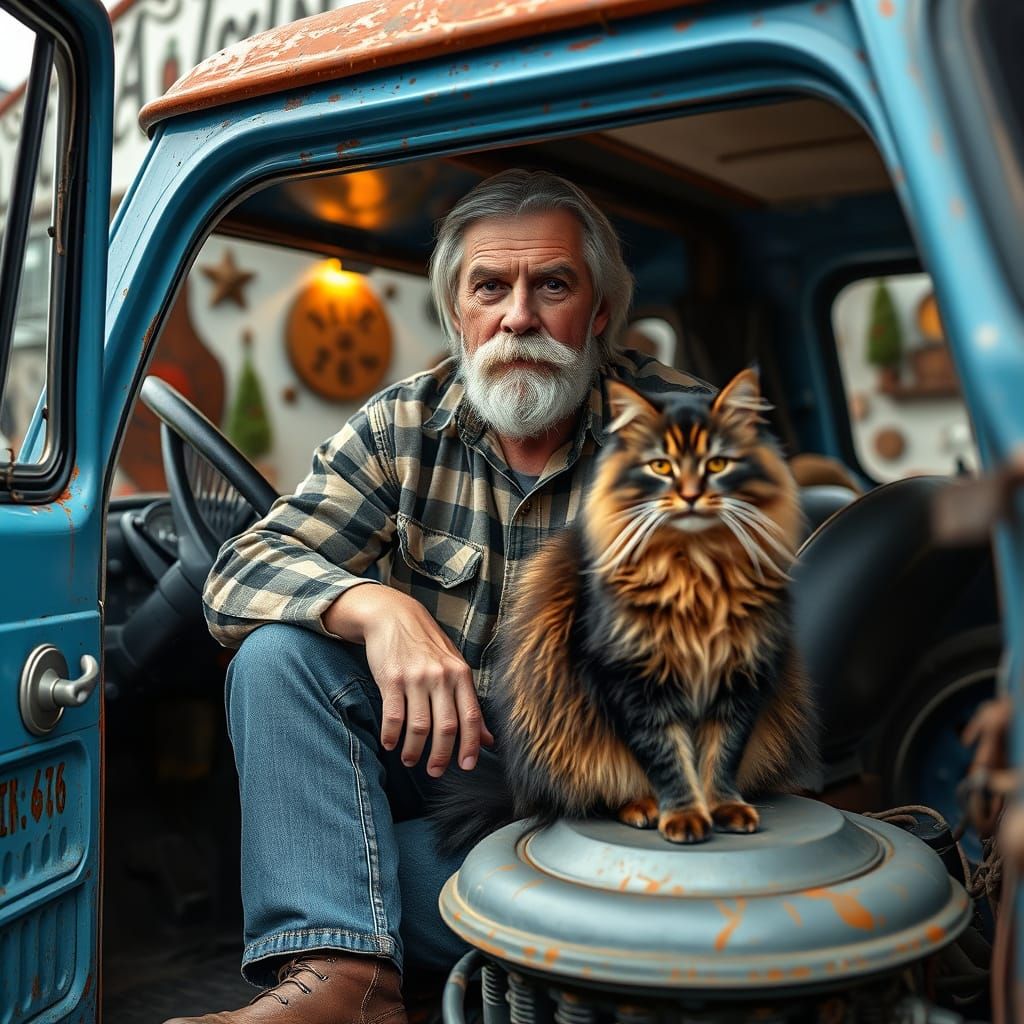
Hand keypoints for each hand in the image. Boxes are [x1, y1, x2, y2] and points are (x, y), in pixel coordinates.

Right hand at [323, 584, 493, 775]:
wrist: (393, 615)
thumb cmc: (427, 645)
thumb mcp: (454, 668)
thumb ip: (469, 703)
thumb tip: (488, 740)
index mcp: (461, 674)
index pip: (471, 717)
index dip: (470, 745)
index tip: (466, 766)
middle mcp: (441, 676)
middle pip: (446, 727)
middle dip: (442, 756)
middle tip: (435, 771)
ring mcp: (416, 678)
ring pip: (419, 727)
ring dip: (414, 751)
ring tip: (410, 760)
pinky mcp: (391, 679)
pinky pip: (393, 717)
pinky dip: (391, 736)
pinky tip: (390, 743)